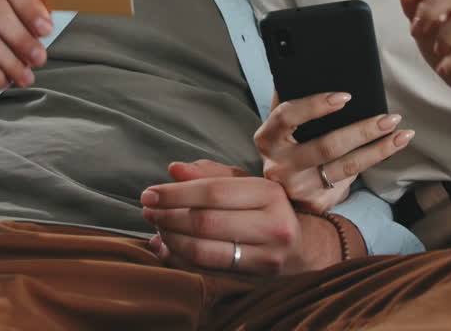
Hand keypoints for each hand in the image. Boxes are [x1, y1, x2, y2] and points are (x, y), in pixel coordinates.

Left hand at [141, 160, 312, 276]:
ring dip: (171, 240)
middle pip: (206, 223)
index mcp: (270, 194)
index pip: (213, 192)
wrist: (302, 248)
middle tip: (147, 211)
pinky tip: (166, 247)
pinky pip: (206, 271)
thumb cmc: (267, 209)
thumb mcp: (246, 184)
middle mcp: (272, 226)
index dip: (175, 194)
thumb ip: (210, 174)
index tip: (149, 193)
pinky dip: (179, 260)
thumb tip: (174, 170)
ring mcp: (265, 257)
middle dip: (168, 216)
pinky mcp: (254, 280)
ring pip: (204, 251)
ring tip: (156, 228)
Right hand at [254, 93, 412, 212]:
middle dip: (363, 131)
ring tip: (402, 134)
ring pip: (346, 168)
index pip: (288, 116)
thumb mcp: (280, 124)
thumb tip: (299, 65)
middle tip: (390, 118)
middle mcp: (279, 166)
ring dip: (379, 150)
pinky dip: (371, 163)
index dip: (315, 105)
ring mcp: (298, 189)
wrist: (278, 195)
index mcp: (267, 139)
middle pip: (326, 147)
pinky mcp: (317, 203)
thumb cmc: (285, 146)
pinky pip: (350, 181)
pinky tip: (389, 150)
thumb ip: (288, 98)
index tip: (346, 96)